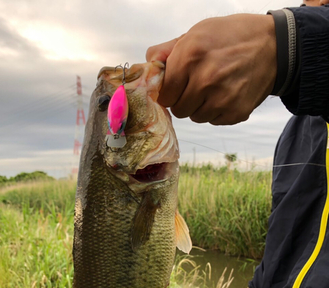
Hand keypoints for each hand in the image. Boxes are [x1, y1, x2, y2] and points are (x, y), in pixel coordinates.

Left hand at [146, 14, 276, 124]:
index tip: (177, 86)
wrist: (272, 46)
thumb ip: (168, 50)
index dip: (169, 92)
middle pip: (178, 110)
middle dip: (184, 100)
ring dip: (200, 107)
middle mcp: (204, 80)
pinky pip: (214, 120)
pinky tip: (227, 93)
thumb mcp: (197, 32)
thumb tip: (148, 64)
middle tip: (197, 86)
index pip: (165, 95)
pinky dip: (217, 111)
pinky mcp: (235, 112)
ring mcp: (221, 98)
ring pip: (196, 117)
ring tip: (214, 88)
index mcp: (189, 57)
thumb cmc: (229, 37)